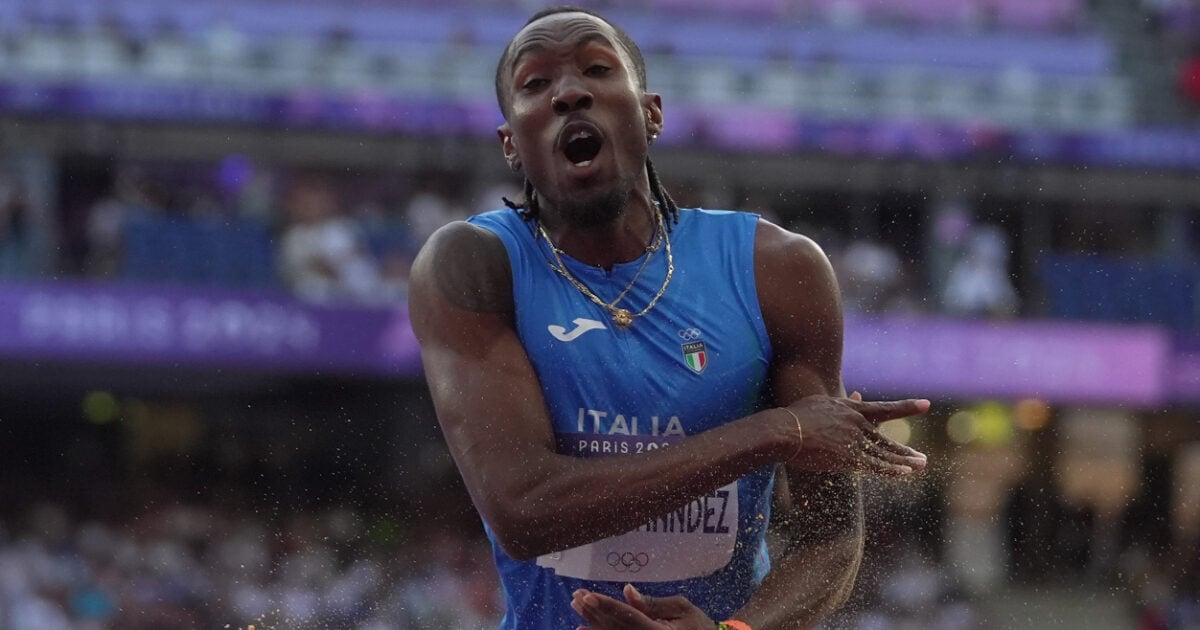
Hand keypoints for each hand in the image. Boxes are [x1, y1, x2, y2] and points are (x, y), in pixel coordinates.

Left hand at [571, 584, 714, 629]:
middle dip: (594, 612)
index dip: (606, 606)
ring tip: (576, 607)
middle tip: (576, 597)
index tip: (587, 595)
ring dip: (592, 623)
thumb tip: (627, 591)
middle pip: (614, 627)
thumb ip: (652, 603)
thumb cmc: (698, 626)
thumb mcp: (682, 608)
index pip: (627, 616)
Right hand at [785, 391, 928, 476]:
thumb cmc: (796, 417)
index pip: (884, 409)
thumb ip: (843, 402)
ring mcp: (854, 441)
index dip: (906, 407)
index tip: (926, 404)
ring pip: (884, 454)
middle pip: (886, 439)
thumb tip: (859, 394)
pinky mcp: (847, 458)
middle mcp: (857, 424)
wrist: (784, 431)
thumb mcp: (822, 403)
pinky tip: (905, 473)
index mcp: (851, 409)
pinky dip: (891, 470)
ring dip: (904, 461)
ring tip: (920, 465)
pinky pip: (874, 466)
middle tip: (922, 459)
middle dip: (905, 451)